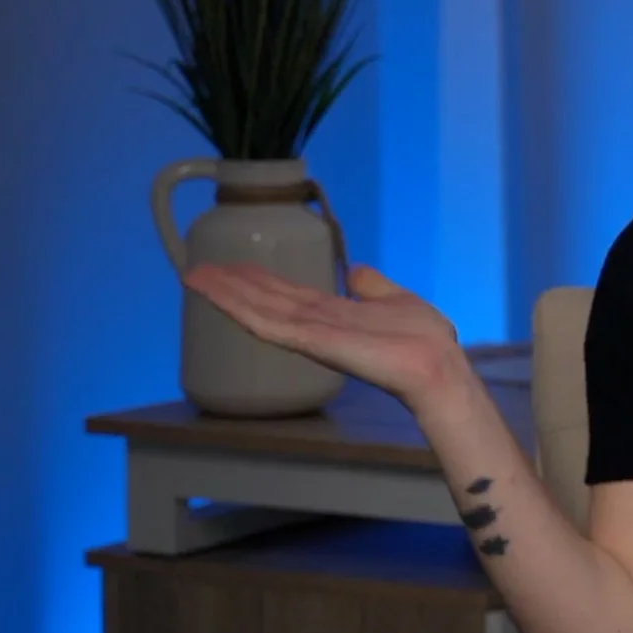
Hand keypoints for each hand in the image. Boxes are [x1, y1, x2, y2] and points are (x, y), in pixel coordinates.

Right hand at [181, 262, 470, 408]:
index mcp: (333, 314)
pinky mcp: (313, 342)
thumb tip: (353, 271)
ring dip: (228, 293)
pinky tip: (220, 295)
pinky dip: (242, 308)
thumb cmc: (422, 339)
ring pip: (260, 310)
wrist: (436, 365)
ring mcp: (312, 334)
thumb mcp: (396, 299)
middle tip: (197, 268)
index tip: (230, 266)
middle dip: (232, 285)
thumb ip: (372, 287)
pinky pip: (271, 323)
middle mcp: (316, 324)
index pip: (286, 294)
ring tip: (196, 276)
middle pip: (266, 301)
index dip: (257, 280)